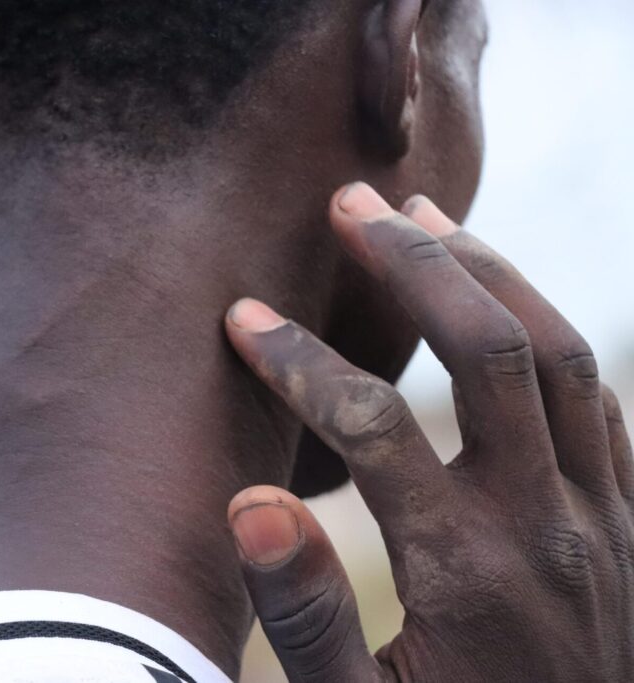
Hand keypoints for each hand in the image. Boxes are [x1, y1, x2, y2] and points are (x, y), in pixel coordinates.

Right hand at [224, 183, 633, 681]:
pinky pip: (593, 397)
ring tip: (425, 214)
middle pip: (488, 350)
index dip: (299, 360)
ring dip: (489, 271)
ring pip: (558, 355)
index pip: (373, 425)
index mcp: (464, 573)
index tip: (243, 320)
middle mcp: (544, 526)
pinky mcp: (623, 519)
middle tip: (351, 202)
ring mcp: (601, 518)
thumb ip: (304, 618)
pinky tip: (499, 301)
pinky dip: (543, 330)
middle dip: (413, 263)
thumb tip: (253, 503)